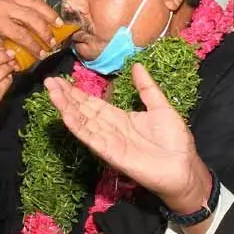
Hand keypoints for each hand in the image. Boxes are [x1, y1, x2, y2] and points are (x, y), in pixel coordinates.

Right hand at [0, 0, 62, 60]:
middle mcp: (2, 4)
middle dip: (46, 33)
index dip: (50, 14)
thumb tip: (39, 22)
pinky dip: (12, 57)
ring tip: (40, 55)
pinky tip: (18, 63)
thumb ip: (16, 10)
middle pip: (32, 19)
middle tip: (52, 44)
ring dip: (33, 47)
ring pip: (21, 34)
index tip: (60, 25)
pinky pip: (2, 48)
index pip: (36, 3)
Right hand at [45, 63, 210, 213]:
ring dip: (66, 108)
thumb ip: (146, 88)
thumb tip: (137, 65)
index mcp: (121, 117)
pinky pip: (92, 138)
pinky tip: (66, 115)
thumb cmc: (175, 141)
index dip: (77, 92)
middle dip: (66, 97)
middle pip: (83, 110)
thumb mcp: (161, 107)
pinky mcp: (111, 153)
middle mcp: (110, 129)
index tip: (61, 80)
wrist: (184, 167)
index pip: (93, 103)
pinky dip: (78, 127)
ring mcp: (109, 141)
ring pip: (83, 122)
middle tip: (49, 82)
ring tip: (51, 92)